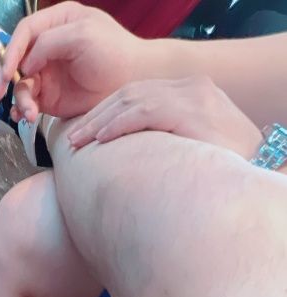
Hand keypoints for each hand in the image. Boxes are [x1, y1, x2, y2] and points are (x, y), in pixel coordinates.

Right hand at [0, 2, 144, 122]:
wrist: (133, 82)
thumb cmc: (113, 52)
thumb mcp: (81, 36)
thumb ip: (49, 44)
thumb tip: (25, 64)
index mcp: (57, 23)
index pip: (24, 33)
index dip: (11, 51)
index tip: (7, 72)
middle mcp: (49, 48)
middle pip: (17, 60)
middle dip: (5, 77)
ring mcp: (49, 74)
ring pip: (22, 85)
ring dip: (20, 99)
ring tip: (29, 113)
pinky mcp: (51, 97)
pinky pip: (30, 102)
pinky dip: (24, 110)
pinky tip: (26, 116)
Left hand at [68, 76, 262, 157]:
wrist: (260, 172)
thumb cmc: (225, 172)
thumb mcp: (191, 150)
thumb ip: (165, 145)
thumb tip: (132, 162)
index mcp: (192, 95)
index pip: (139, 96)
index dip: (107, 115)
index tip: (85, 136)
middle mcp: (193, 88)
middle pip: (130, 95)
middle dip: (97, 117)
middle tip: (72, 139)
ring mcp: (194, 96)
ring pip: (132, 100)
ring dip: (100, 122)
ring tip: (78, 142)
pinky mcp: (192, 109)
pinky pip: (145, 112)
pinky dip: (118, 125)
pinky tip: (100, 140)